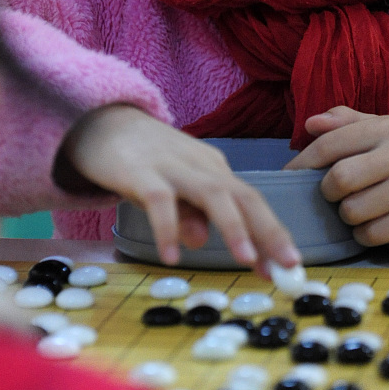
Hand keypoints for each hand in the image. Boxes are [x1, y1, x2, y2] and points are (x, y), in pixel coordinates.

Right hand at [62, 104, 300, 271]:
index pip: (251, 202)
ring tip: (247, 260)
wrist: (99, 121)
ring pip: (212, 193)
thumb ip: (187, 214)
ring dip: (233, 226)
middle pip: (244, 195)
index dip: (272, 234)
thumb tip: (201, 241)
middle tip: (286, 266)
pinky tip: (172, 256)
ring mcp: (171, 166)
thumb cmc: (143, 161)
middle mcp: (201, 165)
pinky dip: (168, 228)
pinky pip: (159, 200)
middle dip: (270, 230)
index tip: (288, 268)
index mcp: (214, 169)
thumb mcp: (172, 190)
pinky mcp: (138, 171)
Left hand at [285, 106, 388, 245]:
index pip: (330, 145)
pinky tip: (372, 222)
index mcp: (385, 128)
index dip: (303, 163)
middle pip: (340, 179)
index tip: (290, 175)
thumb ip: (343, 122)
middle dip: (328, 191)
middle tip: (334, 193)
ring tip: (357, 206)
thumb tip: (311, 124)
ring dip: (346, 214)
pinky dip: (363, 233)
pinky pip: (372, 235)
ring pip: (354, 211)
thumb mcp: (377, 127)